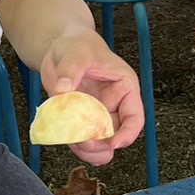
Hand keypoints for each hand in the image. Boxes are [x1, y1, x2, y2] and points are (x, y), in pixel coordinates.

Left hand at [38, 30, 144, 165]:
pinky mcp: (79, 121)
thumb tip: (63, 88)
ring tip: (71, 140)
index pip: (134, 117)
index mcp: (124, 88)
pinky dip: (72, 144)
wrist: (60, 50)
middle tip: (84, 141)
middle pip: (115, 135)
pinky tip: (63, 136)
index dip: (127, 133)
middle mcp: (113, 105)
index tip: (114, 143)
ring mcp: (96, 116)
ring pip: (99, 144)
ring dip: (86, 149)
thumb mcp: (77, 52)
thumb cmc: (78, 45)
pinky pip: (80, 141)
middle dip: (101, 144)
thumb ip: (70, 70)